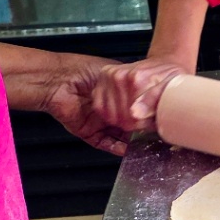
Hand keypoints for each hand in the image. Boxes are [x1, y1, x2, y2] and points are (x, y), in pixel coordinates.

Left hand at [39, 56, 182, 157]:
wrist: (61, 80)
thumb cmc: (85, 70)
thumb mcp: (116, 73)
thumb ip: (133, 84)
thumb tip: (151, 92)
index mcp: (116, 95)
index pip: (135, 107)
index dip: (145, 112)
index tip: (157, 116)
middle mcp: (109, 110)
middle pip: (129, 123)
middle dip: (140, 128)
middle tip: (154, 132)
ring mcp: (100, 123)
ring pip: (120, 136)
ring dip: (131, 141)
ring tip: (146, 143)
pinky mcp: (90, 133)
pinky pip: (106, 144)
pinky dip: (117, 148)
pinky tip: (129, 149)